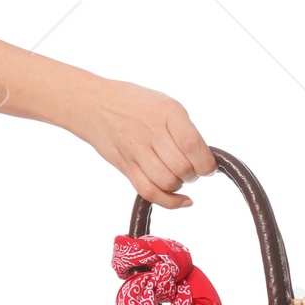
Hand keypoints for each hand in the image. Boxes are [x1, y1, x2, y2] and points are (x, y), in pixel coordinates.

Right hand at [73, 80, 216, 208]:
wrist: (95, 104)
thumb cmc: (136, 103)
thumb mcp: (166, 104)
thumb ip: (185, 129)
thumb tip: (204, 159)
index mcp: (167, 112)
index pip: (193, 145)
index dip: (206, 163)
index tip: (209, 167)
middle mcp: (151, 131)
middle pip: (181, 167)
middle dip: (193, 175)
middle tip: (191, 169)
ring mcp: (135, 150)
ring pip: (167, 182)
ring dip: (179, 184)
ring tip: (178, 176)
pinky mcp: (125, 166)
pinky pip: (149, 192)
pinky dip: (169, 201)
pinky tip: (181, 200)